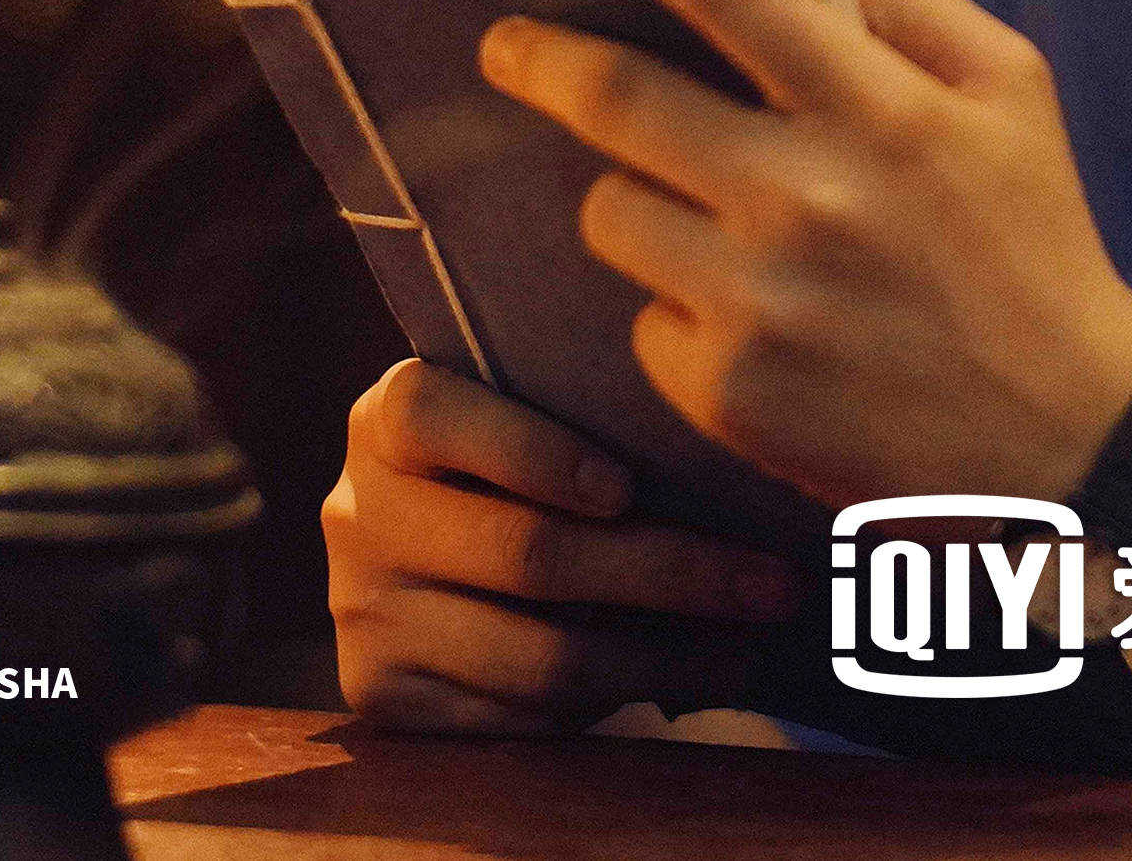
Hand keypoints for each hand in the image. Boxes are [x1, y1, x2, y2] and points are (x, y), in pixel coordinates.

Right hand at [322, 357, 800, 734]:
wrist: (440, 567)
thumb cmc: (525, 471)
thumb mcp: (535, 422)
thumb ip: (593, 421)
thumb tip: (741, 451)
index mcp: (387, 420)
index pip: (437, 416)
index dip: (536, 453)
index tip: (628, 490)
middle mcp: (359, 512)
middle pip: (525, 552)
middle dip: (669, 572)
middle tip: (772, 585)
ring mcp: (363, 610)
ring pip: (536, 653)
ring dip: (663, 658)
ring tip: (746, 648)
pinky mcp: (383, 694)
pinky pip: (516, 715)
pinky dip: (609, 702)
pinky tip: (677, 678)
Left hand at [474, 0, 1131, 512]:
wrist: (1074, 446)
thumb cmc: (1038, 248)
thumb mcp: (1017, 94)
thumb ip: (918, 4)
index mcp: (878, 107)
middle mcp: (808, 197)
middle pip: (615, 95)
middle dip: (538, 58)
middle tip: (508, 46)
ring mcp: (762, 302)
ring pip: (612, 214)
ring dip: (630, 200)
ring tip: (691, 219)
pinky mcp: (732, 395)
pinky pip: (646, 322)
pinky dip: (677, 313)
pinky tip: (753, 330)